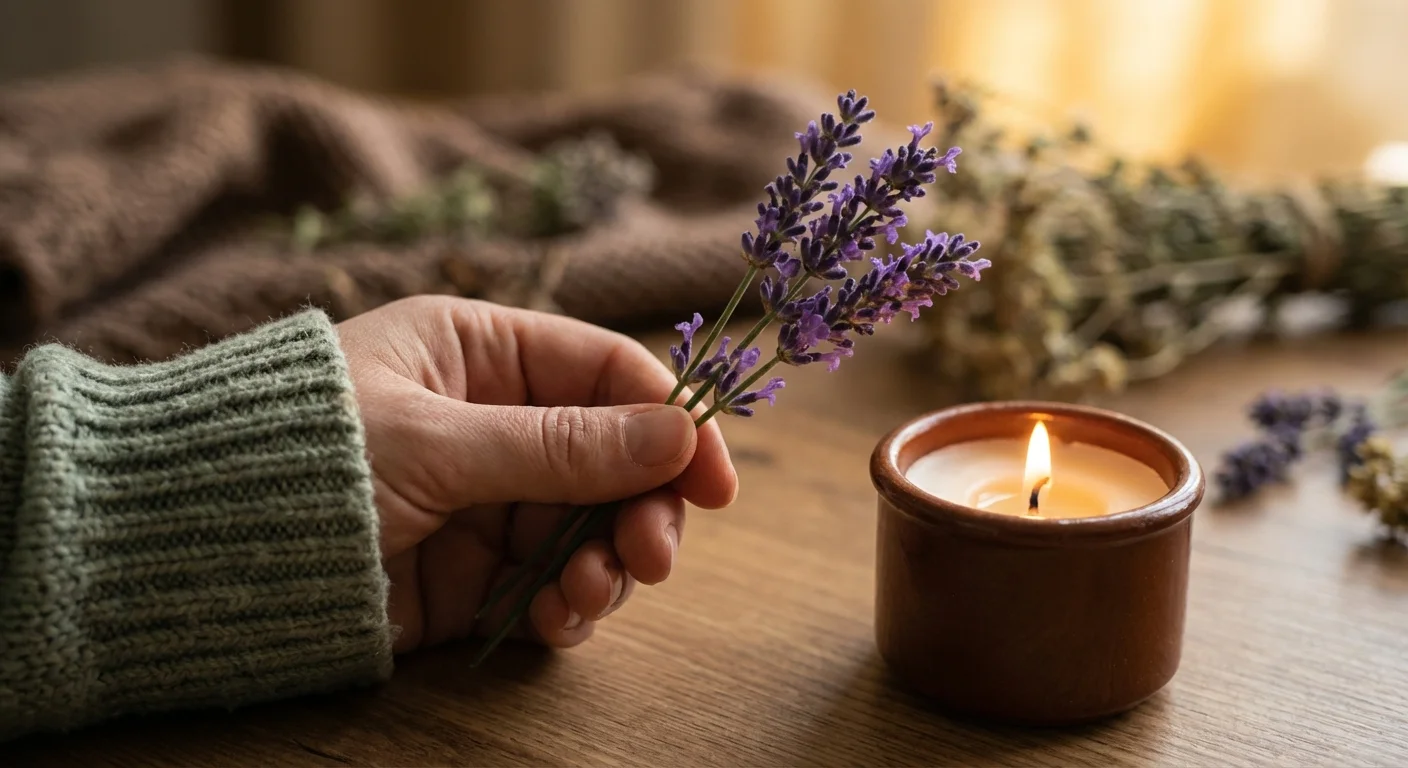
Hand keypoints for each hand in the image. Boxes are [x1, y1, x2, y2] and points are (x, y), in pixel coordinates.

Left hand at [336, 296, 736, 653]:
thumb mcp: (437, 440)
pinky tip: (555, 619)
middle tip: (653, 556)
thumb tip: (677, 434)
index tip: (714, 482)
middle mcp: (496, 423)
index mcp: (483, 353)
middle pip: (615, 461)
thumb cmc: (306, 455)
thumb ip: (560, 444)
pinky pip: (549, 587)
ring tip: (588, 595)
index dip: (671, 421)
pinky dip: (566, 607)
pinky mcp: (471, 575)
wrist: (193, 548)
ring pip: (591, 530)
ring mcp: (487, 502)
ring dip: (607, 565)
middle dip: (643, 509)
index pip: (607, 373)